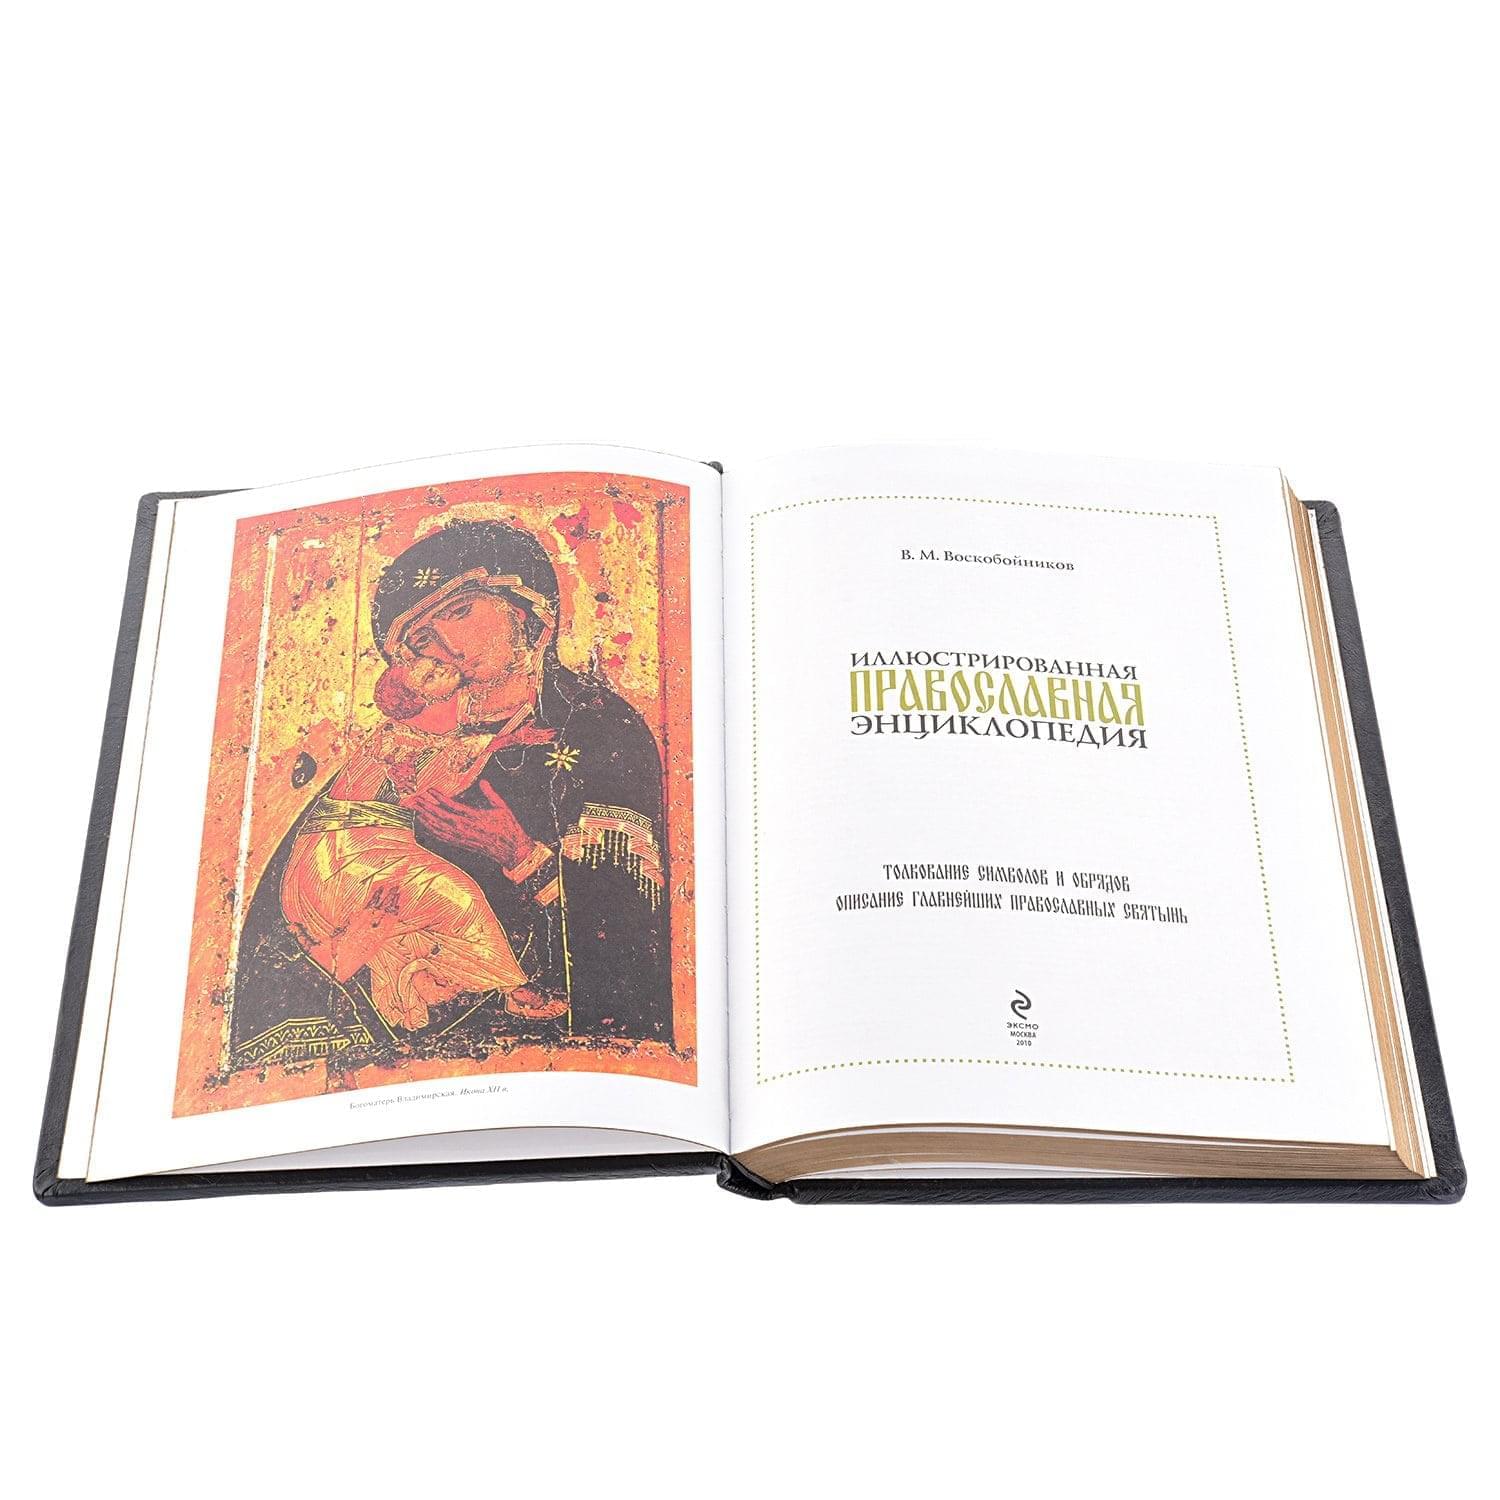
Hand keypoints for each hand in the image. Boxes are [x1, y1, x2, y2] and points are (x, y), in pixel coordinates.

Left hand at [408, 782, 534, 870]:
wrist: (510, 850)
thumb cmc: (507, 828)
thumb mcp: (502, 808)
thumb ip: (491, 794)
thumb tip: (483, 782)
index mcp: (475, 817)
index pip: (452, 806)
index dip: (439, 798)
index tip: (430, 790)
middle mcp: (465, 828)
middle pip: (440, 817)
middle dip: (426, 807)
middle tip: (415, 799)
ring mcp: (462, 837)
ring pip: (439, 827)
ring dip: (426, 819)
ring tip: (416, 810)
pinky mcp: (461, 843)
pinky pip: (442, 837)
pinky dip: (432, 831)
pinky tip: (425, 825)